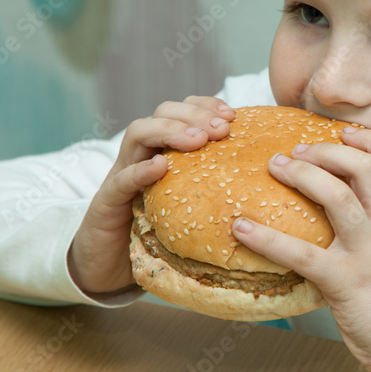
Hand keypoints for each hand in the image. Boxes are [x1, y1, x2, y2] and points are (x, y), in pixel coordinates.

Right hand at [67, 96, 235, 294]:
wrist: (107, 265)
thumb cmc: (156, 231)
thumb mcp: (189, 201)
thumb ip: (214, 184)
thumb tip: (264, 179)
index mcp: (162, 149)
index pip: (181, 111)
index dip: (205, 106)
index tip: (232, 115)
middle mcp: (141, 155)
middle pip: (162, 113)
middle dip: (194, 114)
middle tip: (221, 128)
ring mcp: (121, 174)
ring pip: (138, 133)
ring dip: (170, 130)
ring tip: (198, 140)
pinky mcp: (106, 202)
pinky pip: (121, 179)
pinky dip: (140, 169)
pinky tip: (160, 167)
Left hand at [231, 127, 370, 371]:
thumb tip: (352, 227)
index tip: (346, 132)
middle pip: (364, 167)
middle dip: (327, 150)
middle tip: (298, 150)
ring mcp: (369, 253)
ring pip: (338, 196)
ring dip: (303, 175)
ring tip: (276, 166)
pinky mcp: (346, 282)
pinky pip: (301, 253)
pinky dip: (266, 237)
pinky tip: (242, 228)